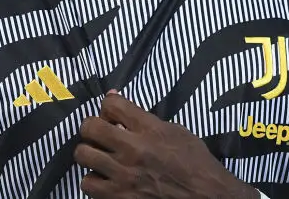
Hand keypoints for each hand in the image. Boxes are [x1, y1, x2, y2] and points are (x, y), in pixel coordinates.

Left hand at [75, 91, 258, 198]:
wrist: (206, 196)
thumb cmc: (195, 162)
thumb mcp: (176, 131)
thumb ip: (145, 117)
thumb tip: (115, 99)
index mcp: (149, 129)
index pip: (111, 104)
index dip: (108, 105)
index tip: (111, 113)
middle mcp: (133, 149)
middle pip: (90, 128)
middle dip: (91, 127)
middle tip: (97, 133)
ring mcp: (124, 176)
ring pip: (83, 155)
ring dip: (89, 153)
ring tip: (99, 156)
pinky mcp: (119, 197)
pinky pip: (87, 183)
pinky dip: (93, 180)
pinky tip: (104, 178)